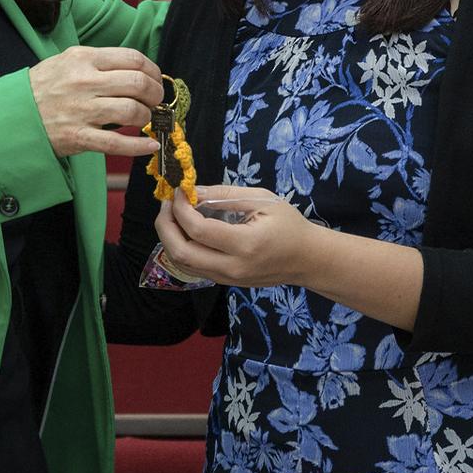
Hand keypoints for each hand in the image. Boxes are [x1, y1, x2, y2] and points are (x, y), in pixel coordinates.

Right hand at [28, 46, 162, 157]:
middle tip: (155, 100)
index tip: (155, 79)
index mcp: (83, 59)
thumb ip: (99, 63)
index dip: (153, 71)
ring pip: (131, 112)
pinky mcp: (78, 136)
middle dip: (155, 94)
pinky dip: (139, 147)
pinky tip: (150, 146)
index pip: (133, 59)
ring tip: (144, 119)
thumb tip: (138, 71)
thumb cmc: (43, 87)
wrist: (13, 115)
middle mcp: (84, 82)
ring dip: (146, 117)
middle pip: (138, 84)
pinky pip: (117, 143)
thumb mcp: (66, 61)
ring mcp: (81, 110)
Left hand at [153, 185, 316, 287]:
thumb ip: (225, 194)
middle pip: (180, 252)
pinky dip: (180, 248)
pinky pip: (192, 268)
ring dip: (169, 237)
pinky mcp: (224, 282)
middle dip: (165, 225)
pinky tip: (184, 229)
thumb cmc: (290, 225)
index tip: (179, 191)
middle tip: (167, 203)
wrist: (307, 259)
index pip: (198, 229)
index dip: (180, 208)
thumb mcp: (263, 200)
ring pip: (181, 263)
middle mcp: (232, 267)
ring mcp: (226, 279)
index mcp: (245, 244)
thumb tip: (193, 190)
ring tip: (172, 214)